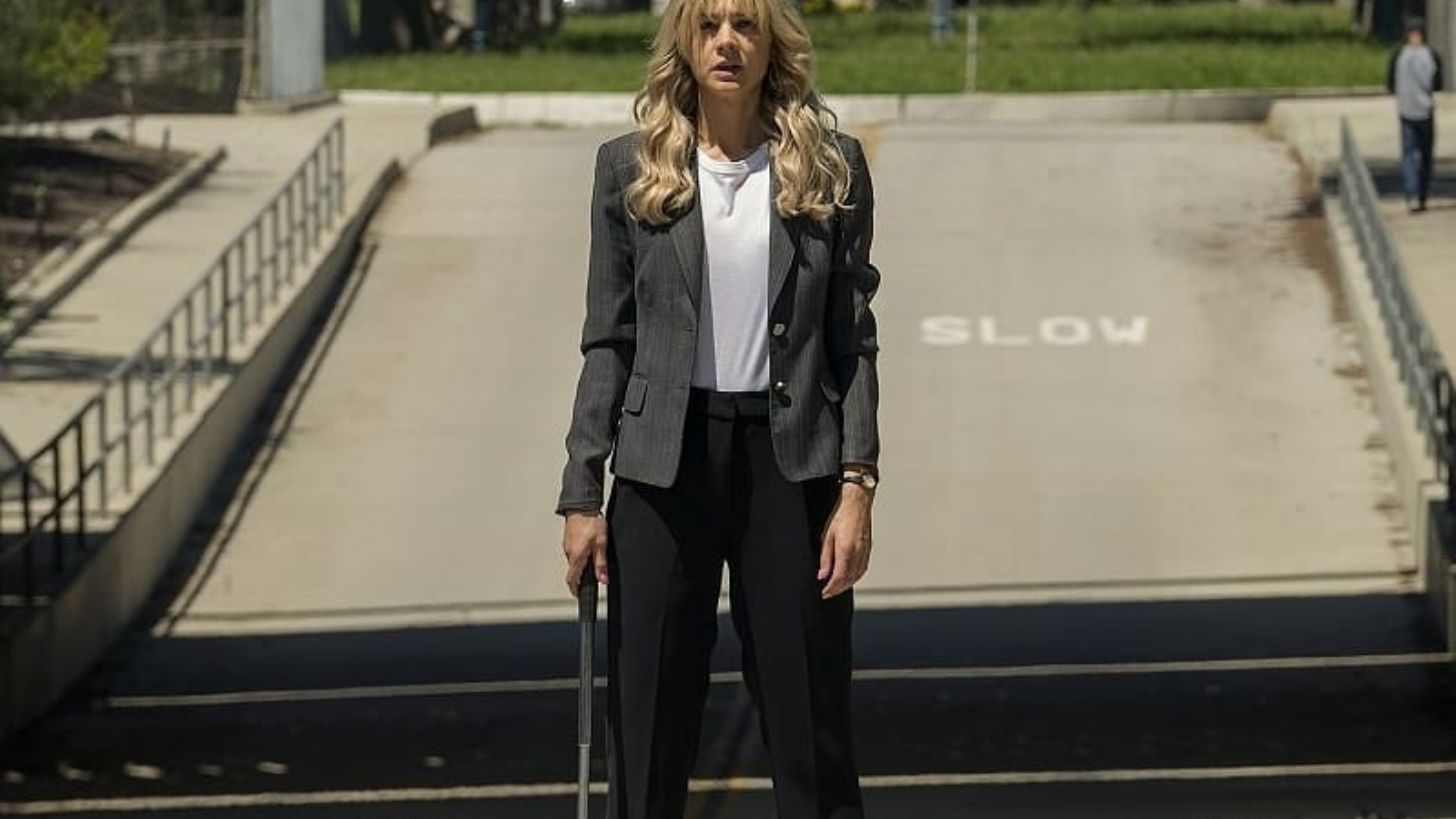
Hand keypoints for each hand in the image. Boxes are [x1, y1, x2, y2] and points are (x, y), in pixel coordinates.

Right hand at [562, 509, 608, 598]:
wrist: (582, 505)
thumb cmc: (591, 521)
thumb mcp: (601, 544)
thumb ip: (601, 563)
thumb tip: (602, 579)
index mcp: (576, 556)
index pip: (572, 579)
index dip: (574, 589)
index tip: (577, 594)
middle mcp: (568, 552)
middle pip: (573, 570)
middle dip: (580, 576)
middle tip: (589, 579)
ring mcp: (567, 545)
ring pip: (573, 560)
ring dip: (580, 564)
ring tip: (591, 560)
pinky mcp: (568, 538)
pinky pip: (572, 550)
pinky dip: (579, 554)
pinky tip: (587, 548)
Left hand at [818, 484, 872, 598]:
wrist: (857, 502)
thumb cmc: (841, 515)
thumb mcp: (826, 536)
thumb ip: (825, 558)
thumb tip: (822, 575)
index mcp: (846, 550)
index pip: (839, 578)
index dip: (831, 589)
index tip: (823, 593)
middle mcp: (858, 553)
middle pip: (849, 580)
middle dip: (838, 589)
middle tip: (828, 593)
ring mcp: (865, 551)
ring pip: (857, 576)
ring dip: (847, 585)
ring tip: (837, 587)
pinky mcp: (868, 549)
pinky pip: (863, 568)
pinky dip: (855, 576)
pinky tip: (849, 577)